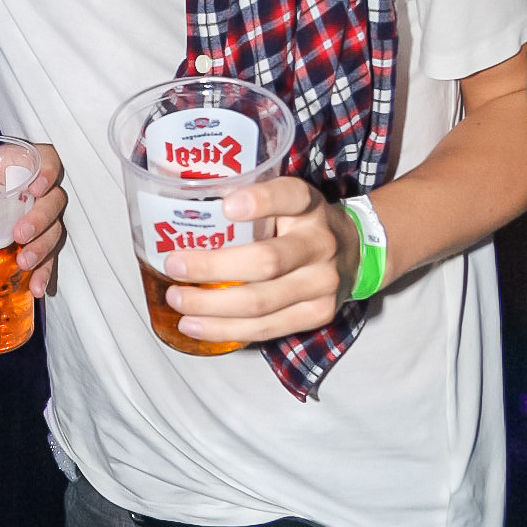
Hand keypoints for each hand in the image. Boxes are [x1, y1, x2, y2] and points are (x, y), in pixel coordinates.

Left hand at [0, 141, 67, 299]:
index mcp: (25, 166)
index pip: (50, 162)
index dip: (48, 172)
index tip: (36, 186)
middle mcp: (42, 192)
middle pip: (54, 203)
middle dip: (40, 220)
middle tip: (19, 235)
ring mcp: (44, 218)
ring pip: (54, 232)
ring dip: (42, 250)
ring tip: (23, 264)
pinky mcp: (42, 241)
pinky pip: (50, 257)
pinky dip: (45, 274)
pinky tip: (36, 290)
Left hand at [161, 176, 362, 344]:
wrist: (353, 254)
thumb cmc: (299, 224)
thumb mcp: (284, 201)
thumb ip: (248, 200)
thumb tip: (180, 208)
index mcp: (309, 206)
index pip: (290, 196)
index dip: (260, 201)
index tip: (226, 207)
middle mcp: (320, 244)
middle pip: (265, 261)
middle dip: (212, 267)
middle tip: (174, 266)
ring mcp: (322, 284)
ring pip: (261, 302)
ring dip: (211, 306)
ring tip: (176, 301)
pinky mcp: (317, 314)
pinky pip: (266, 328)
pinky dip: (226, 330)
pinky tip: (196, 325)